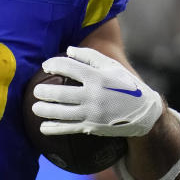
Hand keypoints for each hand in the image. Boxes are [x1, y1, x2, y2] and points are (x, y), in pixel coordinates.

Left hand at [32, 46, 162, 137]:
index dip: (53, 65)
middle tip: (35, 91)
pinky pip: (68, 129)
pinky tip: (42, 128)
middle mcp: (93, 95)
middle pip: (61, 93)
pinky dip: (53, 129)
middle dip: (43, 92)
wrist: (144, 113)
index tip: (45, 66)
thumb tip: (69, 50)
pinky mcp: (92, 127)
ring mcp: (92, 113)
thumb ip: (90, 57)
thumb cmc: (125, 85)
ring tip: (35, 108)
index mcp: (97, 77)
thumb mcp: (112, 66)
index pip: (69, 67)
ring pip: (61, 113)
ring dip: (44, 110)